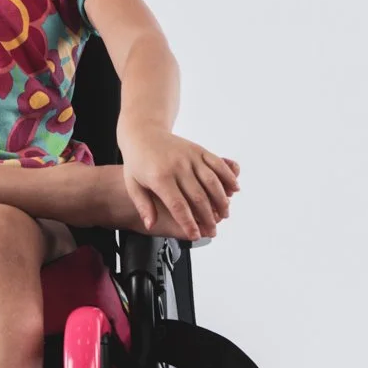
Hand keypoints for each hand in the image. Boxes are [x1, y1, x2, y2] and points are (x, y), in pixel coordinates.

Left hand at [117, 125, 239, 239]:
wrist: (143, 132)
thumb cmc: (137, 161)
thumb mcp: (133, 184)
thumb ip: (143, 206)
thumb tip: (151, 225)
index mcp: (160, 177)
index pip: (178, 206)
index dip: (188, 223)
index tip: (195, 235)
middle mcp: (177, 166)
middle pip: (198, 197)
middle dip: (208, 217)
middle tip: (213, 231)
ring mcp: (190, 157)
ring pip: (212, 182)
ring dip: (221, 200)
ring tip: (224, 214)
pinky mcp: (198, 149)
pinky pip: (217, 164)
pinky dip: (228, 176)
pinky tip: (234, 189)